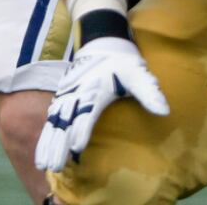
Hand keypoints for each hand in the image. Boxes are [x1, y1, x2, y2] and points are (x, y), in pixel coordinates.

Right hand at [34, 37, 168, 171]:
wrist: (101, 40)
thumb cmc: (122, 61)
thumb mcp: (139, 73)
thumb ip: (149, 92)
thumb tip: (164, 111)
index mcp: (94, 91)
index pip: (86, 113)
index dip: (81, 130)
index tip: (76, 148)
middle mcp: (77, 94)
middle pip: (63, 122)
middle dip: (57, 144)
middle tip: (53, 166)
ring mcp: (67, 95)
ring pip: (54, 122)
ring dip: (48, 143)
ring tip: (43, 164)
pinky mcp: (63, 97)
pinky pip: (52, 118)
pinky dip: (46, 134)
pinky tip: (44, 150)